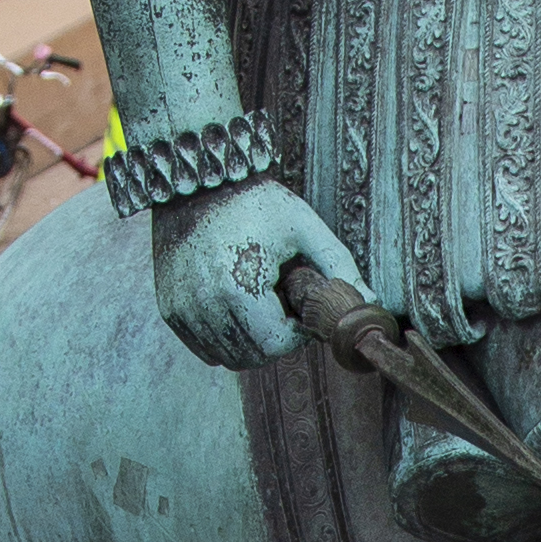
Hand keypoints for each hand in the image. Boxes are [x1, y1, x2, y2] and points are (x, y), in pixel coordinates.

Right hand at [156, 180, 367, 369]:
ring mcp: (183, 309)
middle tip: (278, 304)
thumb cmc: (255, 202)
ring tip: (256, 302)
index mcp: (240, 287)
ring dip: (249, 341)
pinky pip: (204, 348)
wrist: (196, 184)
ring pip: (227, 357)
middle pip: (252, 356)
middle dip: (273, 338)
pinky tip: (234, 308)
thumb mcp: (304, 226)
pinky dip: (223, 339)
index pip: (275, 344)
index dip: (295, 332)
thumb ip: (339, 265)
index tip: (296, 307)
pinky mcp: (170, 309)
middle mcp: (205, 304)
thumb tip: (370, 302)